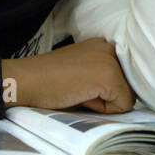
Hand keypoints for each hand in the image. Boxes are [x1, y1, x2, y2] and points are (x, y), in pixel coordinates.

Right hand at [1, 37, 135, 114]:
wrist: (26, 81)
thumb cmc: (48, 81)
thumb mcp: (81, 70)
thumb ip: (102, 75)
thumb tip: (123, 96)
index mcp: (104, 45)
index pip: (124, 78)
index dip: (105, 90)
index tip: (81, 84)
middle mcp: (111, 48)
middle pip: (128, 87)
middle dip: (106, 96)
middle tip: (77, 88)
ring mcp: (111, 61)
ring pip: (127, 97)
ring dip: (105, 102)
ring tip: (78, 91)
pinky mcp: (110, 77)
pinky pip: (123, 106)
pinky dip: (103, 109)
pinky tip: (81, 96)